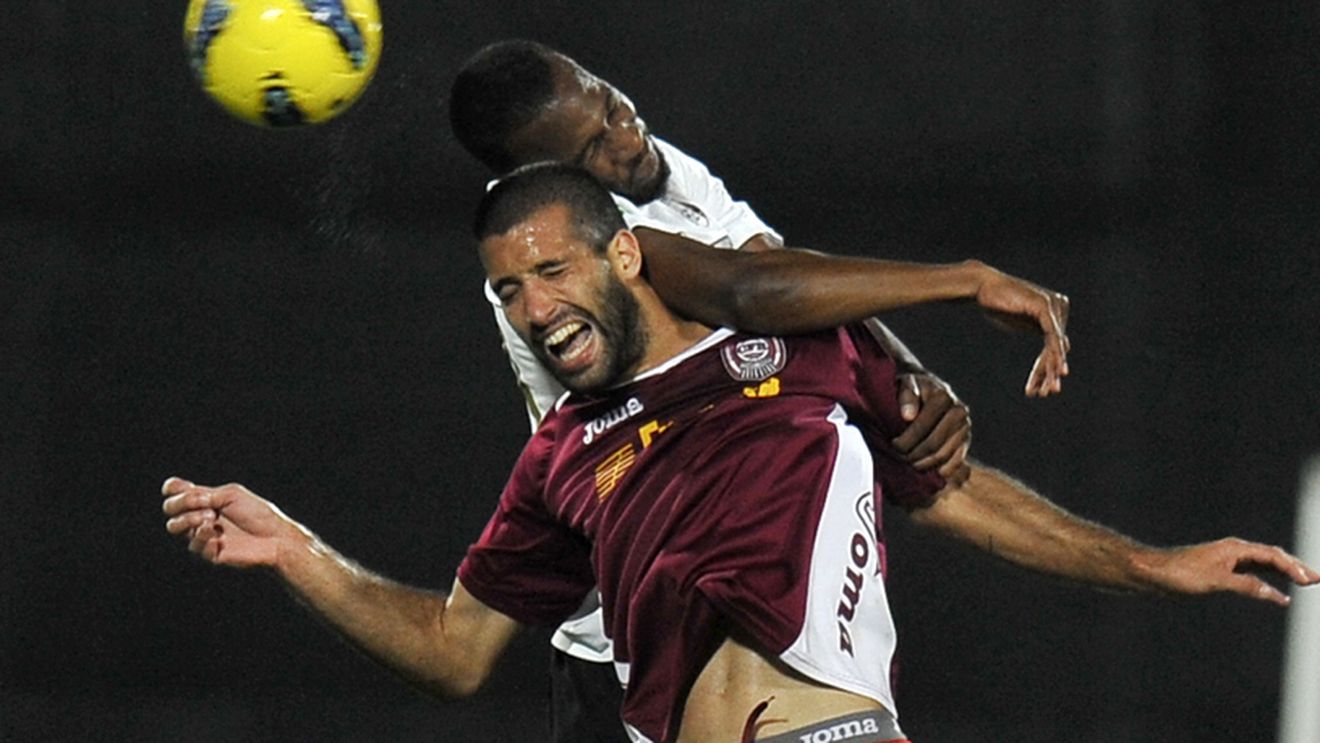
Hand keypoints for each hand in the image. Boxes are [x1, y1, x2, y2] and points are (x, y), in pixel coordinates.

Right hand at [161, 477, 302, 567]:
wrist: (274, 537)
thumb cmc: (257, 513)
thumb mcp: (232, 495)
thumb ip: (206, 494)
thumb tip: (185, 496)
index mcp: (204, 500)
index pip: (174, 492)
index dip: (172, 489)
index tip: (187, 488)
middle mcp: (198, 517)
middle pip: (169, 509)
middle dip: (181, 503)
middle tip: (206, 505)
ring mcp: (201, 535)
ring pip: (174, 527)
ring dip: (189, 519)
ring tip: (211, 519)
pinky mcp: (208, 553)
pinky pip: (193, 546)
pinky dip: (204, 538)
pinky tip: (217, 536)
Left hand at [893, 373, 971, 484]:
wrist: (928, 391)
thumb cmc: (912, 389)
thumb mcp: (905, 384)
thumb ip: (906, 396)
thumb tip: (908, 416)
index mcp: (943, 397)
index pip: (922, 427)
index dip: (906, 440)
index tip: (893, 445)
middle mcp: (959, 412)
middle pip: (933, 444)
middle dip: (912, 455)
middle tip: (898, 458)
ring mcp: (965, 428)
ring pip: (943, 456)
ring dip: (923, 465)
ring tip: (908, 463)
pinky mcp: (966, 441)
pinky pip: (955, 463)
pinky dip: (939, 471)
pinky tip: (925, 470)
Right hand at [974, 264, 1070, 397]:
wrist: (982, 288)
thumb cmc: (997, 303)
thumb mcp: (1020, 322)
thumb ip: (1038, 330)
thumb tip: (1058, 345)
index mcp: (1055, 311)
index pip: (1053, 346)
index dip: (1047, 369)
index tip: (1041, 390)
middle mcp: (1059, 307)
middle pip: (1057, 347)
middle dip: (1052, 372)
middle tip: (1050, 392)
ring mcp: (1054, 305)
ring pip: (1056, 344)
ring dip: (1053, 368)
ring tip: (1049, 388)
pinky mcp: (1044, 306)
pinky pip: (1052, 335)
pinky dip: (1054, 354)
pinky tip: (1055, 370)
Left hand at [1141, 538, 1319, 605]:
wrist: (1152, 573)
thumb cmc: (1179, 574)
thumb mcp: (1215, 582)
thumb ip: (1245, 586)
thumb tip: (1275, 595)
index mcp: (1234, 548)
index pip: (1272, 556)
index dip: (1293, 568)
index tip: (1310, 581)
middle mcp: (1233, 550)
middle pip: (1272, 556)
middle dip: (1296, 567)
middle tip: (1318, 579)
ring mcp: (1227, 560)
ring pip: (1263, 564)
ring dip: (1285, 572)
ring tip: (1306, 581)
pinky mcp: (1220, 570)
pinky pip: (1252, 573)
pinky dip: (1268, 581)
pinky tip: (1276, 593)